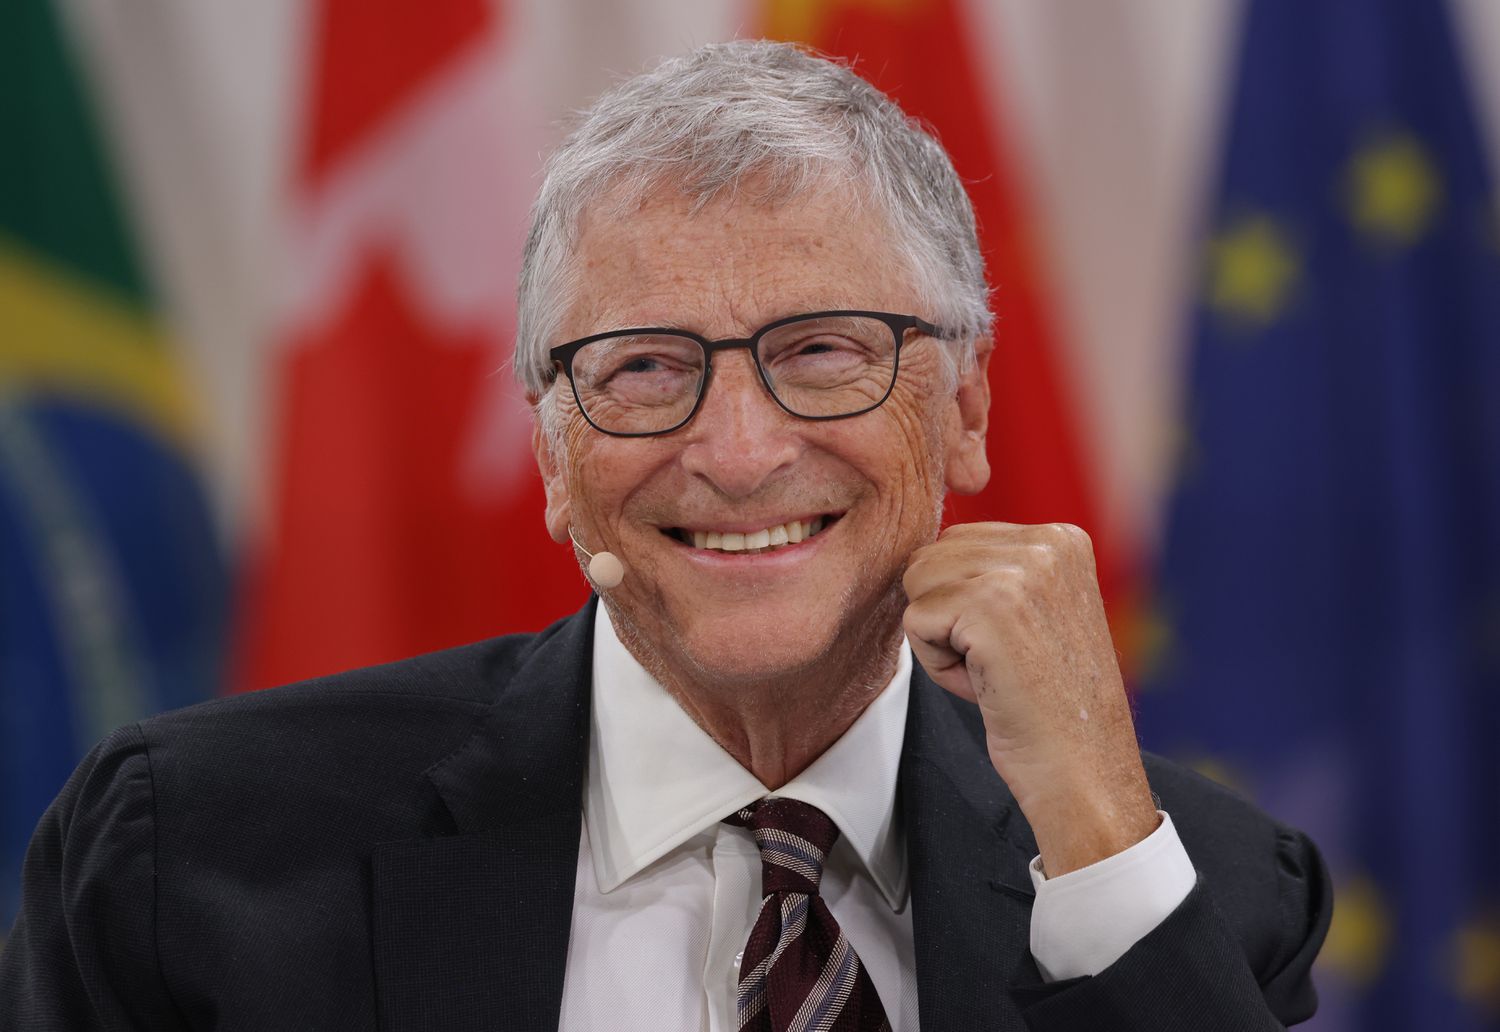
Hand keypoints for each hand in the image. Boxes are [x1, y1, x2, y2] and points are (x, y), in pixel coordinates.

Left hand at [902, 522, 1158, 875]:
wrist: (1084, 768)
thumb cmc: (1051, 703)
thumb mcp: (1036, 611)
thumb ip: (994, 571)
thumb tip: (920, 553)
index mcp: (1062, 536)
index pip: (956, 541)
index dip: (964, 603)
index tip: (1015, 644)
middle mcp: (1047, 542)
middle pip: (930, 556)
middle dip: (947, 615)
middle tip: (1001, 661)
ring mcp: (1020, 570)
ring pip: (917, 584)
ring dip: (940, 639)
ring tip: (993, 669)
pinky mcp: (990, 606)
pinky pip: (915, 620)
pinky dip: (936, 664)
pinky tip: (984, 683)